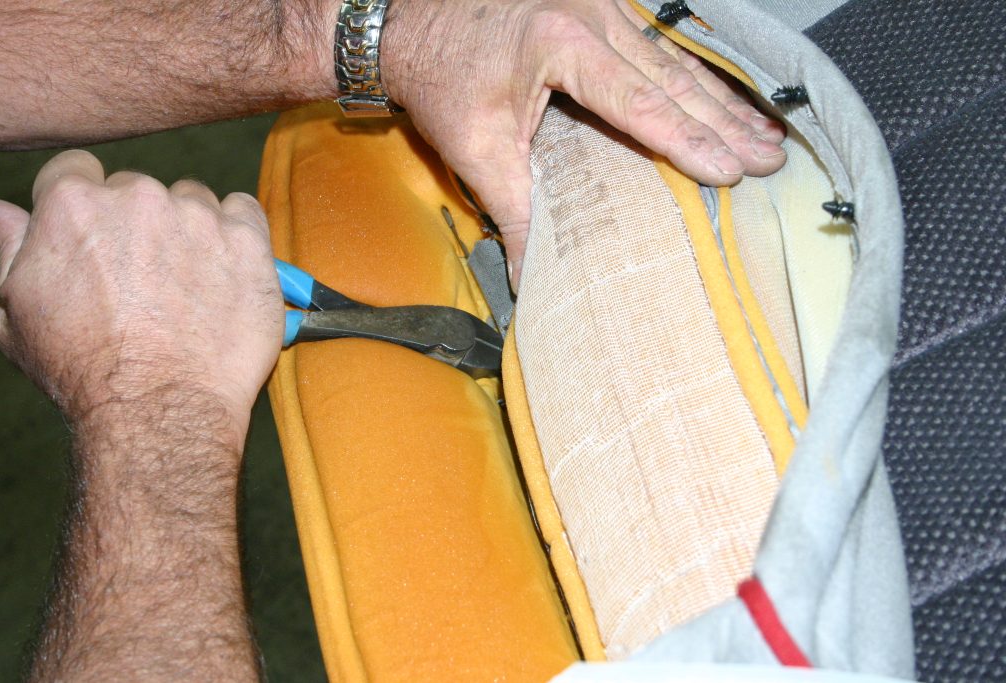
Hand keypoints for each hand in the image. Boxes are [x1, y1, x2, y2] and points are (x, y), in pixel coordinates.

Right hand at [0, 150, 282, 438]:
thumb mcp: (19, 309)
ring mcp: (196, 215)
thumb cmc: (82, 369)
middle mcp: (136, 196)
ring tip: (186, 287)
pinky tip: (224, 274)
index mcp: (72, 203)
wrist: (158, 407)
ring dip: (189, 230)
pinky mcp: (246, 239)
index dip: (85, 207)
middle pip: (137, 189)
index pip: (76, 171)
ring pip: (192, 201)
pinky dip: (237, 236)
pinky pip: (244, 212)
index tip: (99, 241)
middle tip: (144, 279)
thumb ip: (12, 246)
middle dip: (139, 223)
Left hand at [383, 0, 785, 287]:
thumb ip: (511, 210)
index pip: (639, 102)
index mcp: (561, 43)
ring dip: (721, 101)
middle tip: (768, 161)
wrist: (412, 19)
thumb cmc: (440, 75)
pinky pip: (661, 44)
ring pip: (675, 59)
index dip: (686, 141)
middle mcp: (591, 13)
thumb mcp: (473, 146)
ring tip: (765, 136)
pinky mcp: (601, 7)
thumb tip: (530, 279)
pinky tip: (726, 98)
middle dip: (723, 124)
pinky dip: (696, 76)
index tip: (729, 172)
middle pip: (671, 79)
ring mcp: (601, 3)